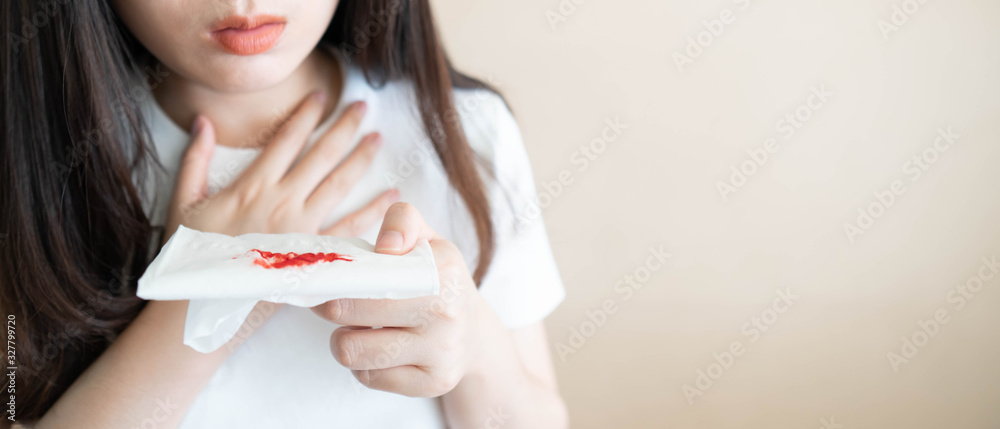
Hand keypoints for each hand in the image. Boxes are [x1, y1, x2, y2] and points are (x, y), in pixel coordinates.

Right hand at [165, 92, 397, 241]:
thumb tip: (203, 121)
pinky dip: (374, 211)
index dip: (306, 114)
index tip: (323, 95)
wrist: (203, 305)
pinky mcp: (314, 254)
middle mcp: (282, 201)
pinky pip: (352, 228)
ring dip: (361, 159)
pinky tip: (392, 196)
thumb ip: (195, 160)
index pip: (287, 139)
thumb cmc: (193, 256)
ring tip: (378, 138)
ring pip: (340, 184)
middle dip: (344, 127)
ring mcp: (302, 228)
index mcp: (252, 186)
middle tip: (363, 107)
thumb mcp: (184, 203)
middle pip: (321, 155)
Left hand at [311, 203, 505, 396]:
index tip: (329, 281)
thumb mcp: (428, 240)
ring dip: (345, 340)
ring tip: (357, 328)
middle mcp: (446, 313)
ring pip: (354, 352)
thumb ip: (403, 220)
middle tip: (333, 304)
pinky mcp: (432, 383)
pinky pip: (369, 378)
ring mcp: (441, 353)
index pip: (369, 277)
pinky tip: (377, 349)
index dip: (338, 280)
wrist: (474, 333)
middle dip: (332, 309)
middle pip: (351, 315)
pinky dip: (364, 365)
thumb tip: (386, 245)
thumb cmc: (439, 281)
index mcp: (442, 272)